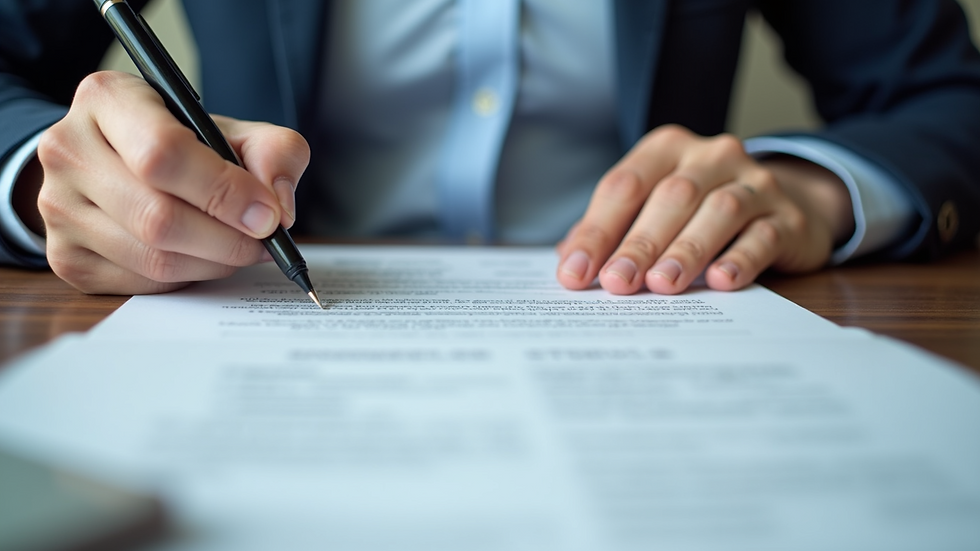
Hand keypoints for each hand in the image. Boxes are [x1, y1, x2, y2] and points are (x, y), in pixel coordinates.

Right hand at [32, 71, 308, 294]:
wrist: (124, 163)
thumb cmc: (185, 144)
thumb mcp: (235, 131)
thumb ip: (274, 153)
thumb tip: (277, 208)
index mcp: (108, 99)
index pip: (163, 154)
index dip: (224, 192)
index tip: (267, 215)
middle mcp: (69, 149)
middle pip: (158, 217)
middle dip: (228, 240)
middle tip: (263, 241)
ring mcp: (58, 207)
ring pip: (153, 258)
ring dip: (213, 263)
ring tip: (238, 247)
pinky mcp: (66, 256)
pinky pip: (141, 283)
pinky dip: (186, 278)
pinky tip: (201, 257)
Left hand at [556, 125, 854, 294]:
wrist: (785, 205)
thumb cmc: (699, 211)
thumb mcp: (653, 209)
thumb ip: (613, 231)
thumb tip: (570, 264)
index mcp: (667, 149)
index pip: (625, 185)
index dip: (597, 230)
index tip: (575, 273)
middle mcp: (712, 156)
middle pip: (670, 197)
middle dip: (639, 243)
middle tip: (617, 283)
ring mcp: (755, 183)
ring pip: (718, 211)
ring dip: (686, 250)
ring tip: (662, 284)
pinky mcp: (788, 217)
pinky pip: (763, 235)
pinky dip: (741, 258)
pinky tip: (721, 281)